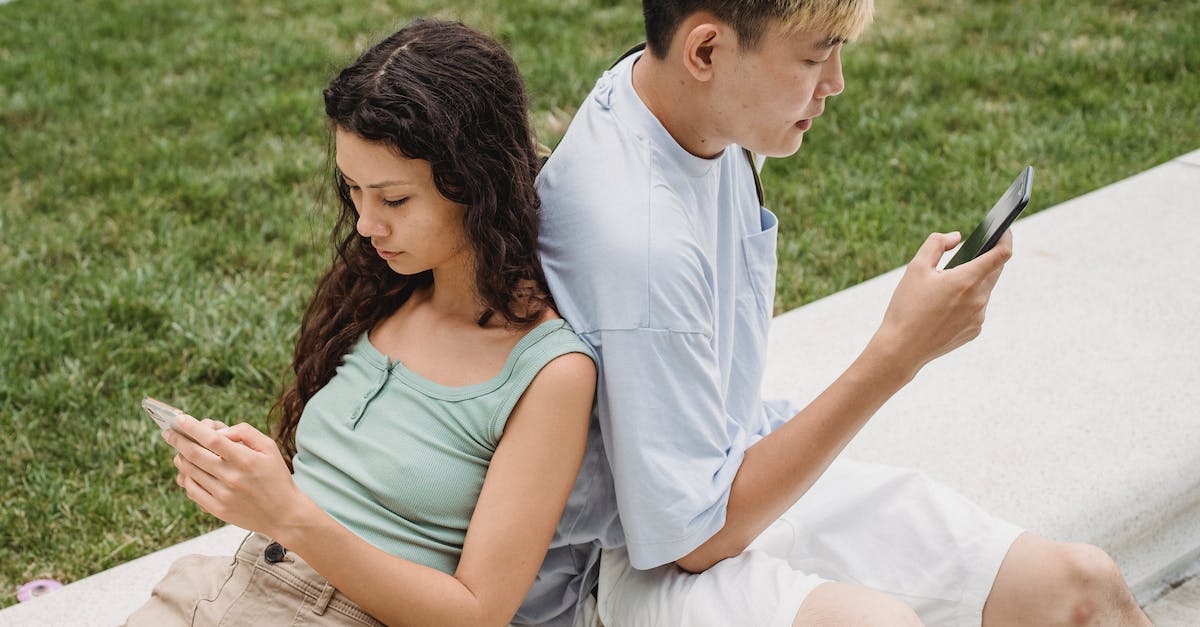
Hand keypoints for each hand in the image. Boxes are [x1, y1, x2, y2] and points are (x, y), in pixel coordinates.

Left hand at [164, 414, 312, 540]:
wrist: (284, 514)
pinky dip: (185, 478)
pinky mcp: (217, 509)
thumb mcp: (269, 447)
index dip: (192, 427)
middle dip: (177, 440)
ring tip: (179, 451)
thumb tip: (220, 431)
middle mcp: (232, 477)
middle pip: (194, 454)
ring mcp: (223, 494)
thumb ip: (245, 432)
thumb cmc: (276, 477)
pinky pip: (192, 490)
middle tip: (168, 432)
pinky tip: (187, 471)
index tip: (179, 419)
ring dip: (180, 458)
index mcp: (246, 459)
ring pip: (190, 471)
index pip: (212, 439)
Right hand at [872, 229, 1012, 377]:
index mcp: (966, 280)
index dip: (1006, 238)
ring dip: (972, 282)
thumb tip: (956, 237)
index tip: (1003, 230)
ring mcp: (979, 317)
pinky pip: (977, 309)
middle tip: (970, 253)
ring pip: (983, 291)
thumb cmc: (906, 307)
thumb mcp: (915, 268)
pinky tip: (945, 307)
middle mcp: (979, 299)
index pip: (1001, 254)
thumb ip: (936, 243)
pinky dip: (966, 302)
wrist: (901, 349)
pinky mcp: (974, 330)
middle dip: (985, 259)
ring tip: (948, 285)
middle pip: (994, 271)